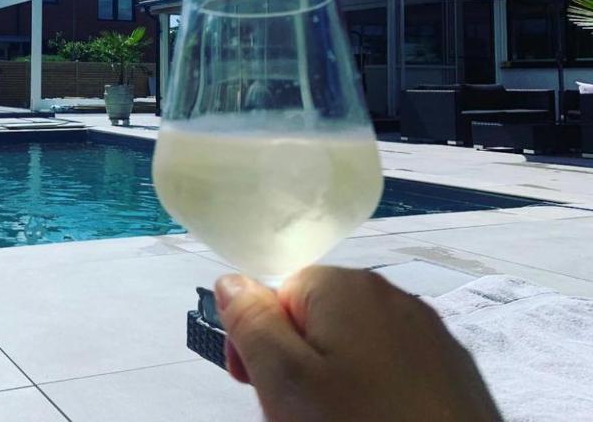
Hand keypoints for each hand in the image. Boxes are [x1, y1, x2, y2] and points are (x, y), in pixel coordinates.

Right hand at [214, 266, 501, 421]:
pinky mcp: (455, 376)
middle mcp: (395, 298)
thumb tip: (233, 281)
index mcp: (349, 286)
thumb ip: (251, 321)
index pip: (280, 293)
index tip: (259, 387)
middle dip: (298, 364)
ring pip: (356, 350)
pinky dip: (379, 399)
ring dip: (336, 384)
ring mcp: (431, 338)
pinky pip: (394, 373)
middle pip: (319, 320)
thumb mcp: (285, 380)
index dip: (260, 340)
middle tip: (298, 415)